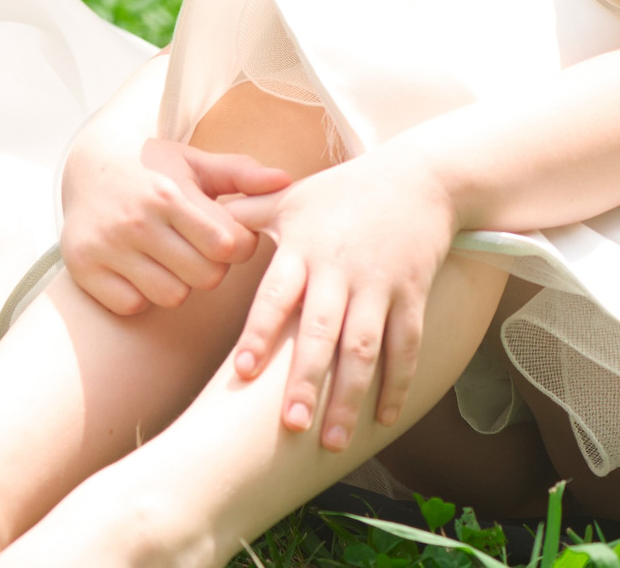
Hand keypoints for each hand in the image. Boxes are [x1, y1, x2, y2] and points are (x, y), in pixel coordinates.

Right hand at [60, 134, 292, 314]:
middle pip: (207, 276)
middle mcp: (137, 220)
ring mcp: (108, 247)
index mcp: (170, 192)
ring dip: (179, 282)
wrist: (86, 164)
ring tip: (171, 257)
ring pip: (173, 296)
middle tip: (199, 248)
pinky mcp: (84, 269)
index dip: (239, 244)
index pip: (230, 245)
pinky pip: (133, 305)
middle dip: (212, 266)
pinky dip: (141, 293)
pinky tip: (140, 268)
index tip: (229, 235)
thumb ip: (241, 173)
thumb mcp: (195, 162)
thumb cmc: (153, 167)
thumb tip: (286, 181)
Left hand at [225, 150, 458, 449]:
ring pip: (364, 348)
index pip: (276, 294)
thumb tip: (200, 222)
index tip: (242, 372)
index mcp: (304, 247)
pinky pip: (405, 345)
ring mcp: (379, 284)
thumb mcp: (291, 196)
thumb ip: (244, 214)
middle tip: (290, 426)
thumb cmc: (344, 191)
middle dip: (306, 381)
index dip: (259, 332)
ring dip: (349, 397)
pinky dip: (397, 384)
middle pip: (321, 332)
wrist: (419, 178)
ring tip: (332, 442)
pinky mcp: (412, 294)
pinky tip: (384, 420)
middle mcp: (340, 269)